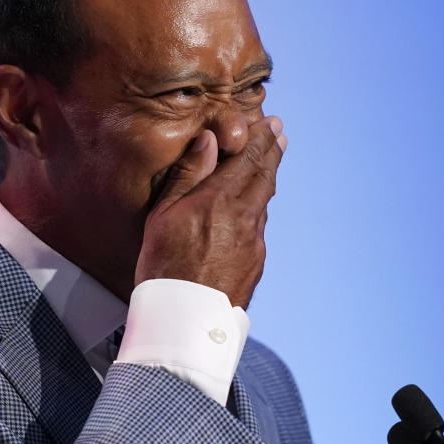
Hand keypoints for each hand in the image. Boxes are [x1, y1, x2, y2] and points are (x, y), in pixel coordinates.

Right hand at [134, 117, 286, 308]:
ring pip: (264, 200)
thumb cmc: (164, 267)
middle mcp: (244, 216)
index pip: (247, 158)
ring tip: (270, 160)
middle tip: (279, 132)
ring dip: (268, 176)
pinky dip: (260, 205)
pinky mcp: (256, 262)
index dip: (259, 138)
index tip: (269, 122)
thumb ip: (188, 174)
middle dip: (271, 151)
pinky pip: (260, 224)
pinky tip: (256, 204)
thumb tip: (208, 139)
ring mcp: (254, 241)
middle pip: (264, 176)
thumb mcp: (164, 215)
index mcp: (220, 199)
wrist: (187, 320)